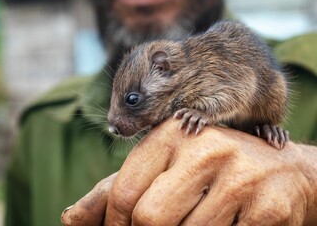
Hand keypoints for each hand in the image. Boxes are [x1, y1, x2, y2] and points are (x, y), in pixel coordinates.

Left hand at [61, 118, 316, 225]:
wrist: (282, 171)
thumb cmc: (211, 171)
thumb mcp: (162, 170)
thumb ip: (117, 191)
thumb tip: (68, 219)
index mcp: (173, 134)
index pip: (124, 193)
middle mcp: (205, 148)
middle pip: (149, 218)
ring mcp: (239, 177)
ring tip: (198, 219)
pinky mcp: (266, 208)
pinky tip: (227, 224)